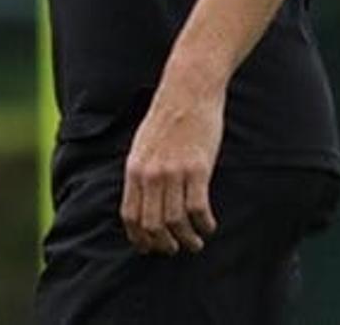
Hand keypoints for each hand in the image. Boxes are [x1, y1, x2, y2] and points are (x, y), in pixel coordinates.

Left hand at [122, 76, 223, 254]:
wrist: (188, 91)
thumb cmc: (167, 116)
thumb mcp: (142, 145)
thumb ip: (141, 172)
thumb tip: (142, 200)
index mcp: (134, 169)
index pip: (130, 216)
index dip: (139, 238)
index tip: (148, 247)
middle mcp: (151, 174)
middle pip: (153, 225)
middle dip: (163, 244)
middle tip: (174, 249)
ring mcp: (174, 172)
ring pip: (177, 222)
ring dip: (187, 239)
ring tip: (195, 242)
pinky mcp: (197, 168)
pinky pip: (198, 209)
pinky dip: (204, 224)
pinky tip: (209, 225)